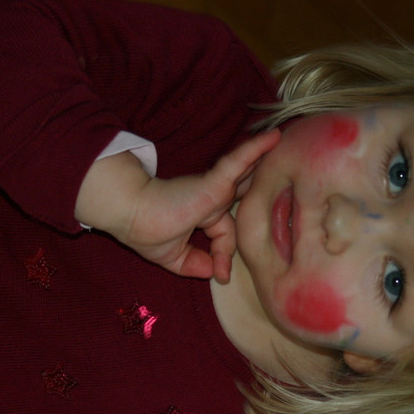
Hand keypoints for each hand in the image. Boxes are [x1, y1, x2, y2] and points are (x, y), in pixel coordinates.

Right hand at [75, 130, 279, 281]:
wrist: (130, 213)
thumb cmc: (145, 230)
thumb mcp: (172, 257)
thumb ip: (193, 263)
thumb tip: (215, 272)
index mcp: (202, 216)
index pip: (225, 232)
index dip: (226, 254)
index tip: (222, 276)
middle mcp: (212, 200)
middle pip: (241, 194)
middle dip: (257, 185)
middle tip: (280, 179)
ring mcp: (215, 189)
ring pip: (246, 173)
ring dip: (263, 158)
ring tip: (283, 142)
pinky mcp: (215, 181)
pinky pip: (240, 162)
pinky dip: (257, 150)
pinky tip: (274, 138)